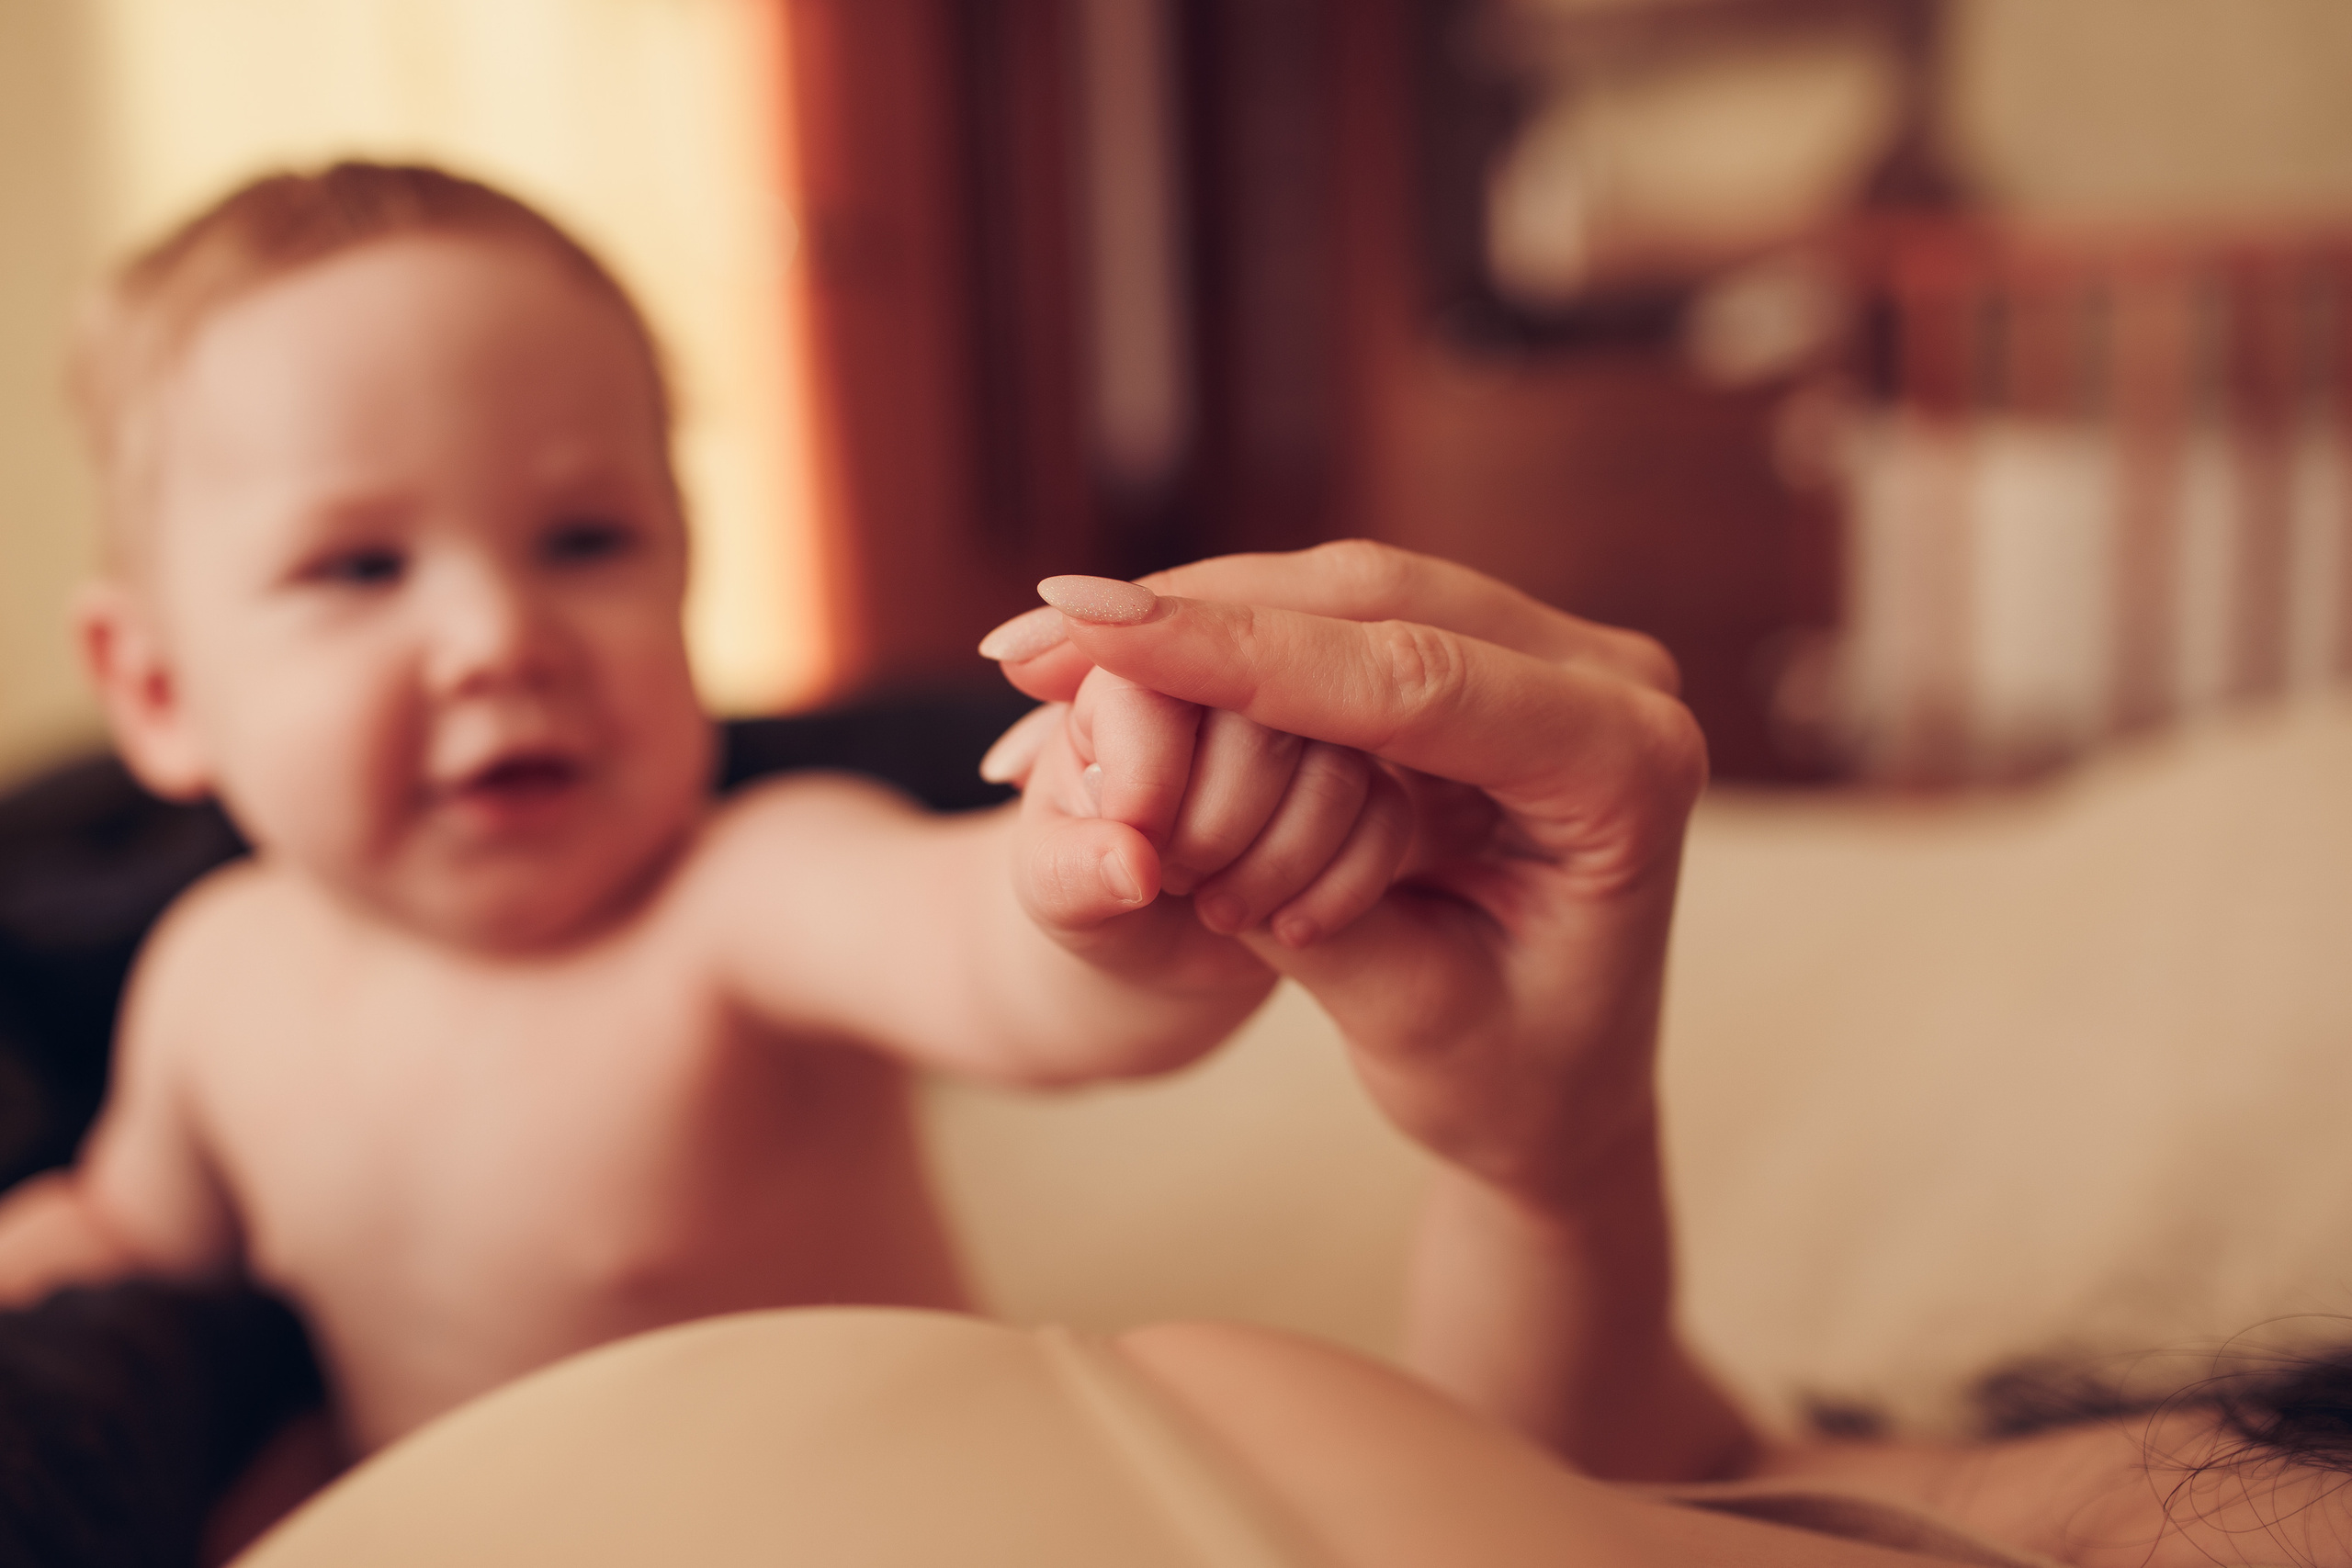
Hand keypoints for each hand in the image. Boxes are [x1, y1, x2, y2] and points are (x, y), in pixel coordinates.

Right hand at [979, 542, 1703, 1202]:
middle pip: (1380, 603)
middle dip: (1196, 614)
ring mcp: (1556, 659)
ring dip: (1201, 614)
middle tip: (1033, 632)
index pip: (1416, 681)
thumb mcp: (1409, 1020)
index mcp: (1628, 772)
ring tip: (1053, 639)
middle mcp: (1613, 684)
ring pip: (1352, 594)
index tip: (1096, 633)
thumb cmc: (1508, 1078)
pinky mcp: (1494, 660)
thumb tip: (1156, 814)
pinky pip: (1350, 622)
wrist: (1566, 1089)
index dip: (1240, 654)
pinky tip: (1129, 641)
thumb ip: (1306, 913)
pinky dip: (1237, 637)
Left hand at [981, 592, 1412, 995]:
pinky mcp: (1365, 782)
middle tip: (1177, 883)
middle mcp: (1226, 683)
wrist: (1154, 942)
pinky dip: (1341, 888)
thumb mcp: (1053, 895)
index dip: (1152, 781)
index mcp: (1128, 680)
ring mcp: (1306, 729)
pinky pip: (1389, 817)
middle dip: (1219, 830)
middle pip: (1263, 720)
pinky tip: (1289, 932)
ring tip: (1221, 914)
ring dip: (1281, 864)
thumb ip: (1070, 875)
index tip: (1134, 853)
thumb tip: (1130, 866)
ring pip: (1339, 769)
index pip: (1161, 681)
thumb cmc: (1090, 895)